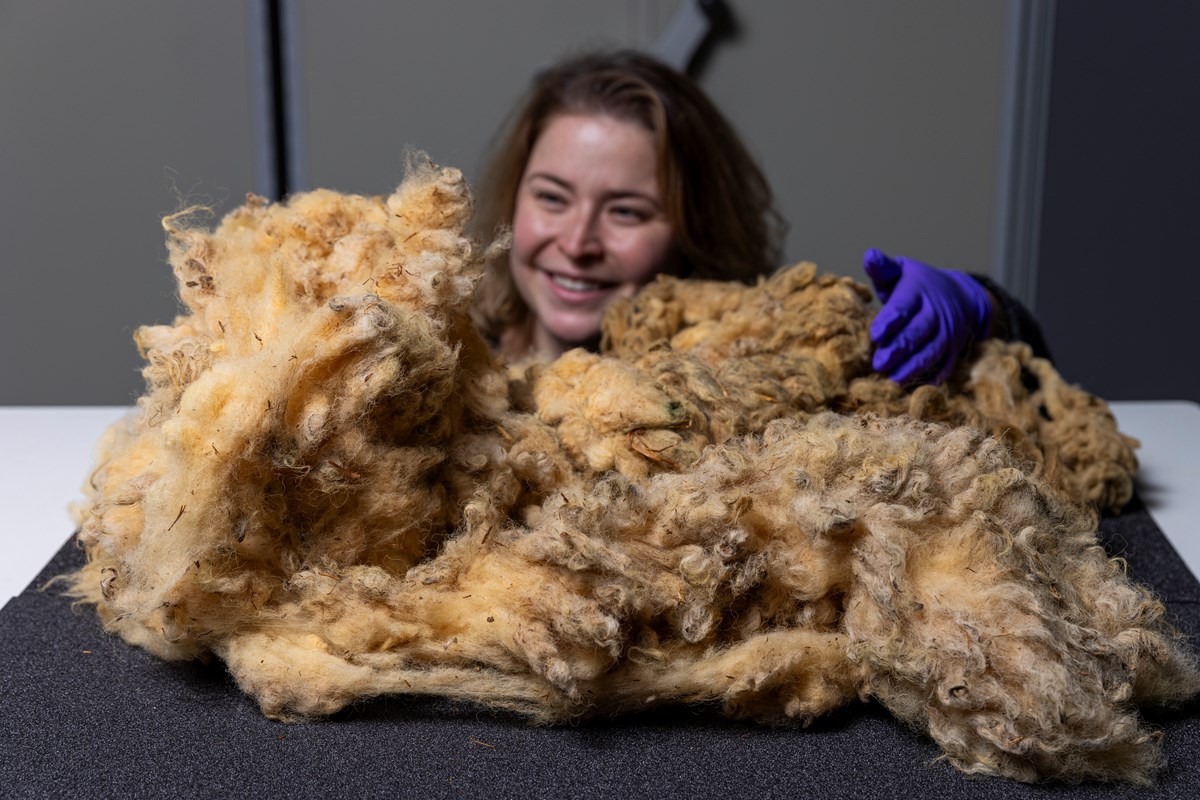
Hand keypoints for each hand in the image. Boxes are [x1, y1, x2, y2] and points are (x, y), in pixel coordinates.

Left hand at [863, 249, 990, 384]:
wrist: (959, 294)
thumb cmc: (915, 285)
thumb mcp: (900, 272)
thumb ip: (883, 268)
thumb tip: (869, 255)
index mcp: (918, 290)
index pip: (904, 306)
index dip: (891, 321)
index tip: (875, 335)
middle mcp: (937, 311)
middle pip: (919, 332)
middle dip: (899, 349)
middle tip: (878, 364)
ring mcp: (949, 331)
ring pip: (933, 351)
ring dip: (914, 367)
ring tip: (893, 379)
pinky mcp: (955, 348)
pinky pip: (946, 364)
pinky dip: (932, 376)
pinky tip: (915, 386)